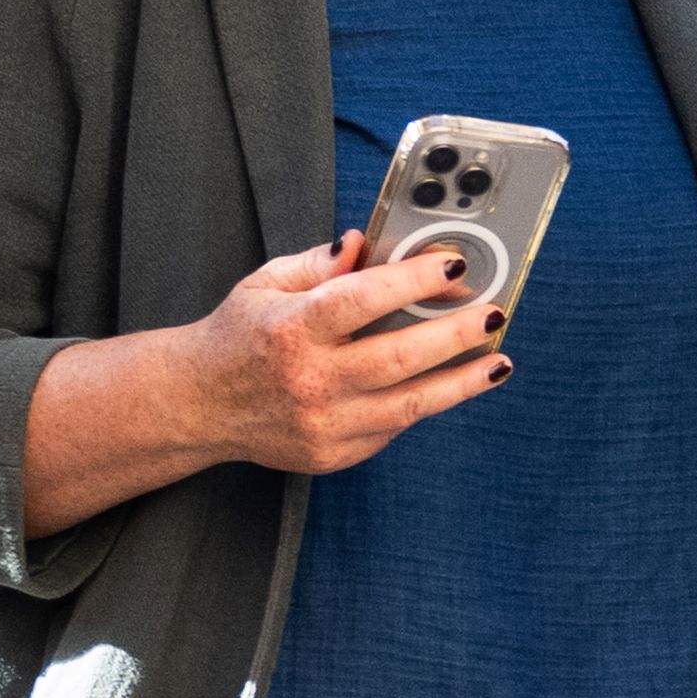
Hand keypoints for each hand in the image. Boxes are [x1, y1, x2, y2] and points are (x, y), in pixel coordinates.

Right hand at [200, 231, 507, 474]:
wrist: (199, 405)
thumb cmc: (240, 335)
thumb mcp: (266, 284)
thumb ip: (320, 264)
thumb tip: (365, 243)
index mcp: (292, 328)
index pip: (360, 300)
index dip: (411, 282)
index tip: (453, 268)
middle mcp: (309, 379)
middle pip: (397, 357)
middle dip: (454, 334)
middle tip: (493, 314)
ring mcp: (323, 423)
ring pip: (409, 405)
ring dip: (461, 382)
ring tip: (498, 362)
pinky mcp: (333, 454)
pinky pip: (392, 428)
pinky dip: (422, 403)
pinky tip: (448, 383)